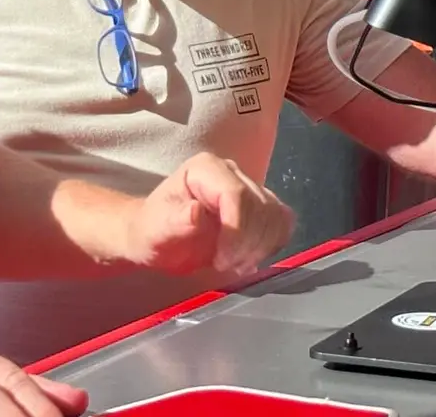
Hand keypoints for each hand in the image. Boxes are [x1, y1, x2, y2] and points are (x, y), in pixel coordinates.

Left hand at [124, 152, 292, 278]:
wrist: (160, 238)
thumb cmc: (154, 231)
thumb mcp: (156, 230)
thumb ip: (175, 221)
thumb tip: (196, 211)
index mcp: (205, 168)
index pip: (237, 195)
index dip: (236, 231)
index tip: (221, 261)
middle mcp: (231, 171)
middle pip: (260, 206)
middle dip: (247, 244)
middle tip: (225, 266)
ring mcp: (249, 187)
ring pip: (275, 216)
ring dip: (260, 247)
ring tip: (235, 264)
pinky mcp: (261, 206)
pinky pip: (281, 223)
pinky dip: (272, 245)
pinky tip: (250, 258)